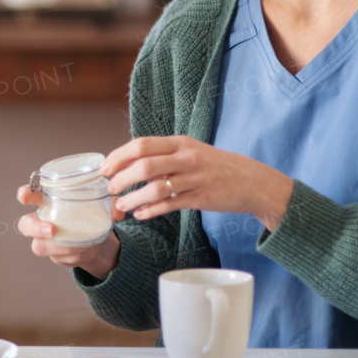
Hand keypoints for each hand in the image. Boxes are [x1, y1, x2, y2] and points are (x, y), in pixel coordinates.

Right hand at [16, 186, 121, 279]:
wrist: (98, 241)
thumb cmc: (93, 215)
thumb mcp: (103, 206)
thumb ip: (111, 205)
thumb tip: (119, 211)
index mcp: (49, 201)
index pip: (31, 195)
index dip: (25, 194)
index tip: (24, 195)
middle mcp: (42, 221)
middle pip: (25, 225)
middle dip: (35, 227)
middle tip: (52, 230)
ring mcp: (46, 241)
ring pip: (40, 246)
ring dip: (57, 247)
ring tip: (77, 246)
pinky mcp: (54, 256)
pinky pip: (57, 259)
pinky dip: (71, 256)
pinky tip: (83, 252)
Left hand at [104, 135, 294, 229]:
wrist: (253, 181)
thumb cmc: (216, 166)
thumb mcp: (191, 152)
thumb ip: (164, 156)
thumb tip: (128, 165)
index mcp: (181, 142)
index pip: (142, 145)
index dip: (119, 157)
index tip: (104, 169)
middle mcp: (187, 157)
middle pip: (145, 165)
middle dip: (121, 178)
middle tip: (110, 189)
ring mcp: (195, 178)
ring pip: (156, 188)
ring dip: (134, 198)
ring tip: (121, 206)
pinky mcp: (201, 198)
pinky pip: (171, 205)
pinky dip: (151, 211)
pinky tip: (140, 215)